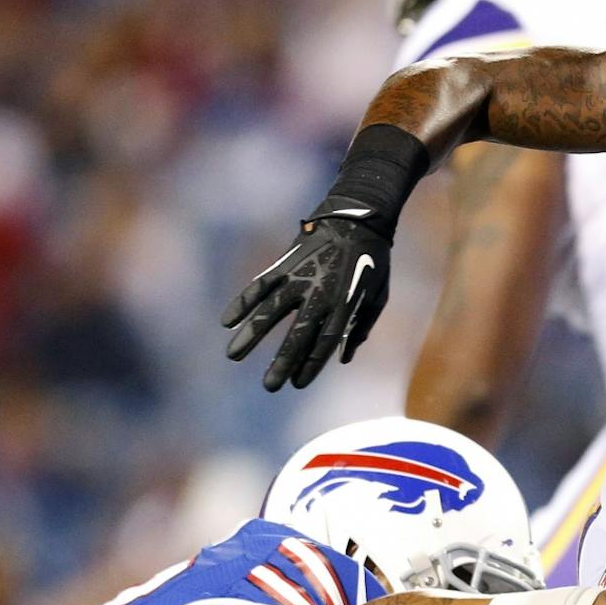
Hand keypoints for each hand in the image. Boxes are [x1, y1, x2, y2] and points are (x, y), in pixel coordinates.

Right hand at [222, 202, 391, 390]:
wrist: (359, 217)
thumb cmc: (372, 262)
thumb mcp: (378, 297)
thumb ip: (361, 328)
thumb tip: (342, 359)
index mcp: (344, 306)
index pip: (324, 344)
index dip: (310, 366)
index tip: (296, 384)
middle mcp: (319, 295)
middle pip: (297, 335)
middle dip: (282, 362)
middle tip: (269, 386)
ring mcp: (299, 278)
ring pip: (270, 311)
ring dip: (251, 335)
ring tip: (233, 356)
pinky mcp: (285, 264)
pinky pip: (259, 286)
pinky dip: (243, 302)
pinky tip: (227, 321)